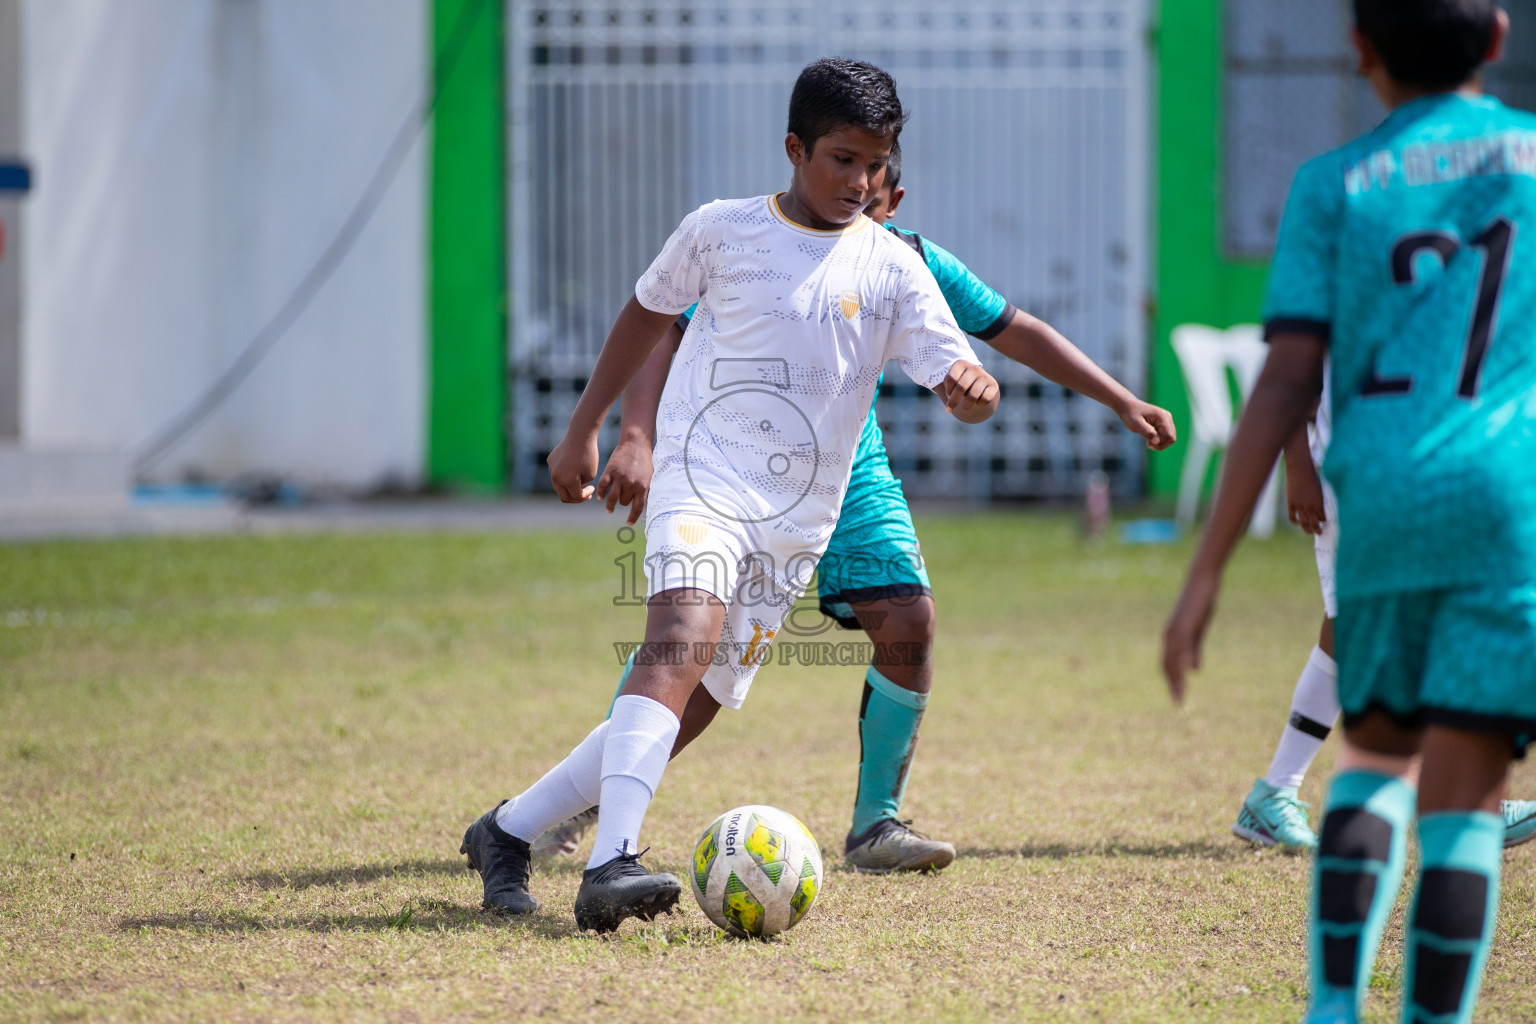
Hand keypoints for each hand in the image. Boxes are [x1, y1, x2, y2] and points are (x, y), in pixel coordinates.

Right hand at [547, 430, 599, 502]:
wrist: (580, 435)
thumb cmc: (589, 455)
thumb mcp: (591, 474)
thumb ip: (581, 487)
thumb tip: (574, 490)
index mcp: (567, 481)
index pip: (576, 497)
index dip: (585, 496)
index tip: (592, 489)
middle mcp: (556, 477)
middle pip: (564, 496)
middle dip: (576, 498)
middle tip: (585, 494)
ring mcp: (551, 468)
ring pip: (558, 486)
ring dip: (569, 488)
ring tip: (579, 484)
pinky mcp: (550, 461)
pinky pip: (556, 474)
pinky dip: (564, 476)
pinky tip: (573, 470)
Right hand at [595, 437, 653, 524]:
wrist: (636, 443)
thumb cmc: (644, 460)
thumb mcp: (648, 476)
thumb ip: (643, 489)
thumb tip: (637, 503)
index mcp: (643, 487)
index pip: (637, 508)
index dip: (632, 517)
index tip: (628, 522)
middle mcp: (631, 485)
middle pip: (624, 502)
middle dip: (624, 502)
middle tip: (623, 500)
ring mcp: (620, 478)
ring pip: (613, 498)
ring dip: (610, 505)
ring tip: (609, 509)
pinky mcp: (610, 472)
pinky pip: (603, 487)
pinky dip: (601, 494)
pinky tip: (601, 497)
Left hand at [935, 361, 999, 418]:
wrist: (981, 386)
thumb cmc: (962, 385)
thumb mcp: (953, 384)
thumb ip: (949, 390)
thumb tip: (949, 406)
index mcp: (961, 364)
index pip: (951, 379)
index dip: (948, 390)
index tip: (948, 395)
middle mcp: (974, 368)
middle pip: (961, 387)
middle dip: (954, 401)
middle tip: (949, 410)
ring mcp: (984, 376)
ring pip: (973, 395)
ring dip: (966, 405)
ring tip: (965, 407)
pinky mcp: (994, 385)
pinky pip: (985, 399)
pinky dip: (980, 404)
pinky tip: (978, 402)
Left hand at [1118, 400, 1176, 450]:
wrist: (1128, 406)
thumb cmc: (1130, 414)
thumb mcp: (1135, 424)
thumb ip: (1147, 432)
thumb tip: (1157, 442)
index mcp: (1162, 417)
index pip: (1169, 436)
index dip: (1160, 444)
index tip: (1148, 444)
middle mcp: (1167, 417)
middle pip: (1171, 438)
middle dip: (1160, 444)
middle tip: (1148, 444)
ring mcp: (1166, 419)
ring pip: (1170, 437)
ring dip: (1160, 442)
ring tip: (1148, 442)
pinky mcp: (1164, 422)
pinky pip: (1166, 435)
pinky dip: (1159, 439)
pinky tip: (1149, 438)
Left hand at [1161, 568, 1219, 705]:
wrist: (1202, 581)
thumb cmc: (1200, 604)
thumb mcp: (1199, 631)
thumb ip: (1195, 649)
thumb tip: (1193, 670)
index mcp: (1172, 637)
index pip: (1167, 665)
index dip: (1172, 682)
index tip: (1178, 699)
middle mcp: (1169, 635)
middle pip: (1167, 665)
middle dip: (1172, 685)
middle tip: (1178, 704)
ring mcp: (1176, 629)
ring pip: (1173, 657)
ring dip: (1176, 677)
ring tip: (1181, 694)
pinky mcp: (1185, 622)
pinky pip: (1184, 643)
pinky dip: (1185, 657)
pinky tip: (1189, 669)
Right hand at [1284, 455, 1326, 535]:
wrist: (1300, 470)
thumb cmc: (1312, 478)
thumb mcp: (1319, 491)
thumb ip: (1318, 501)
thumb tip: (1318, 509)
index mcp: (1319, 503)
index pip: (1322, 518)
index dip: (1323, 522)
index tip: (1323, 524)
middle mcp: (1310, 507)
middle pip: (1314, 523)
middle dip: (1317, 530)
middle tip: (1319, 533)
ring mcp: (1300, 506)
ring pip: (1303, 523)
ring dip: (1307, 529)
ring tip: (1309, 533)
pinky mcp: (1291, 503)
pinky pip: (1292, 517)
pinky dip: (1295, 522)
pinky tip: (1297, 523)